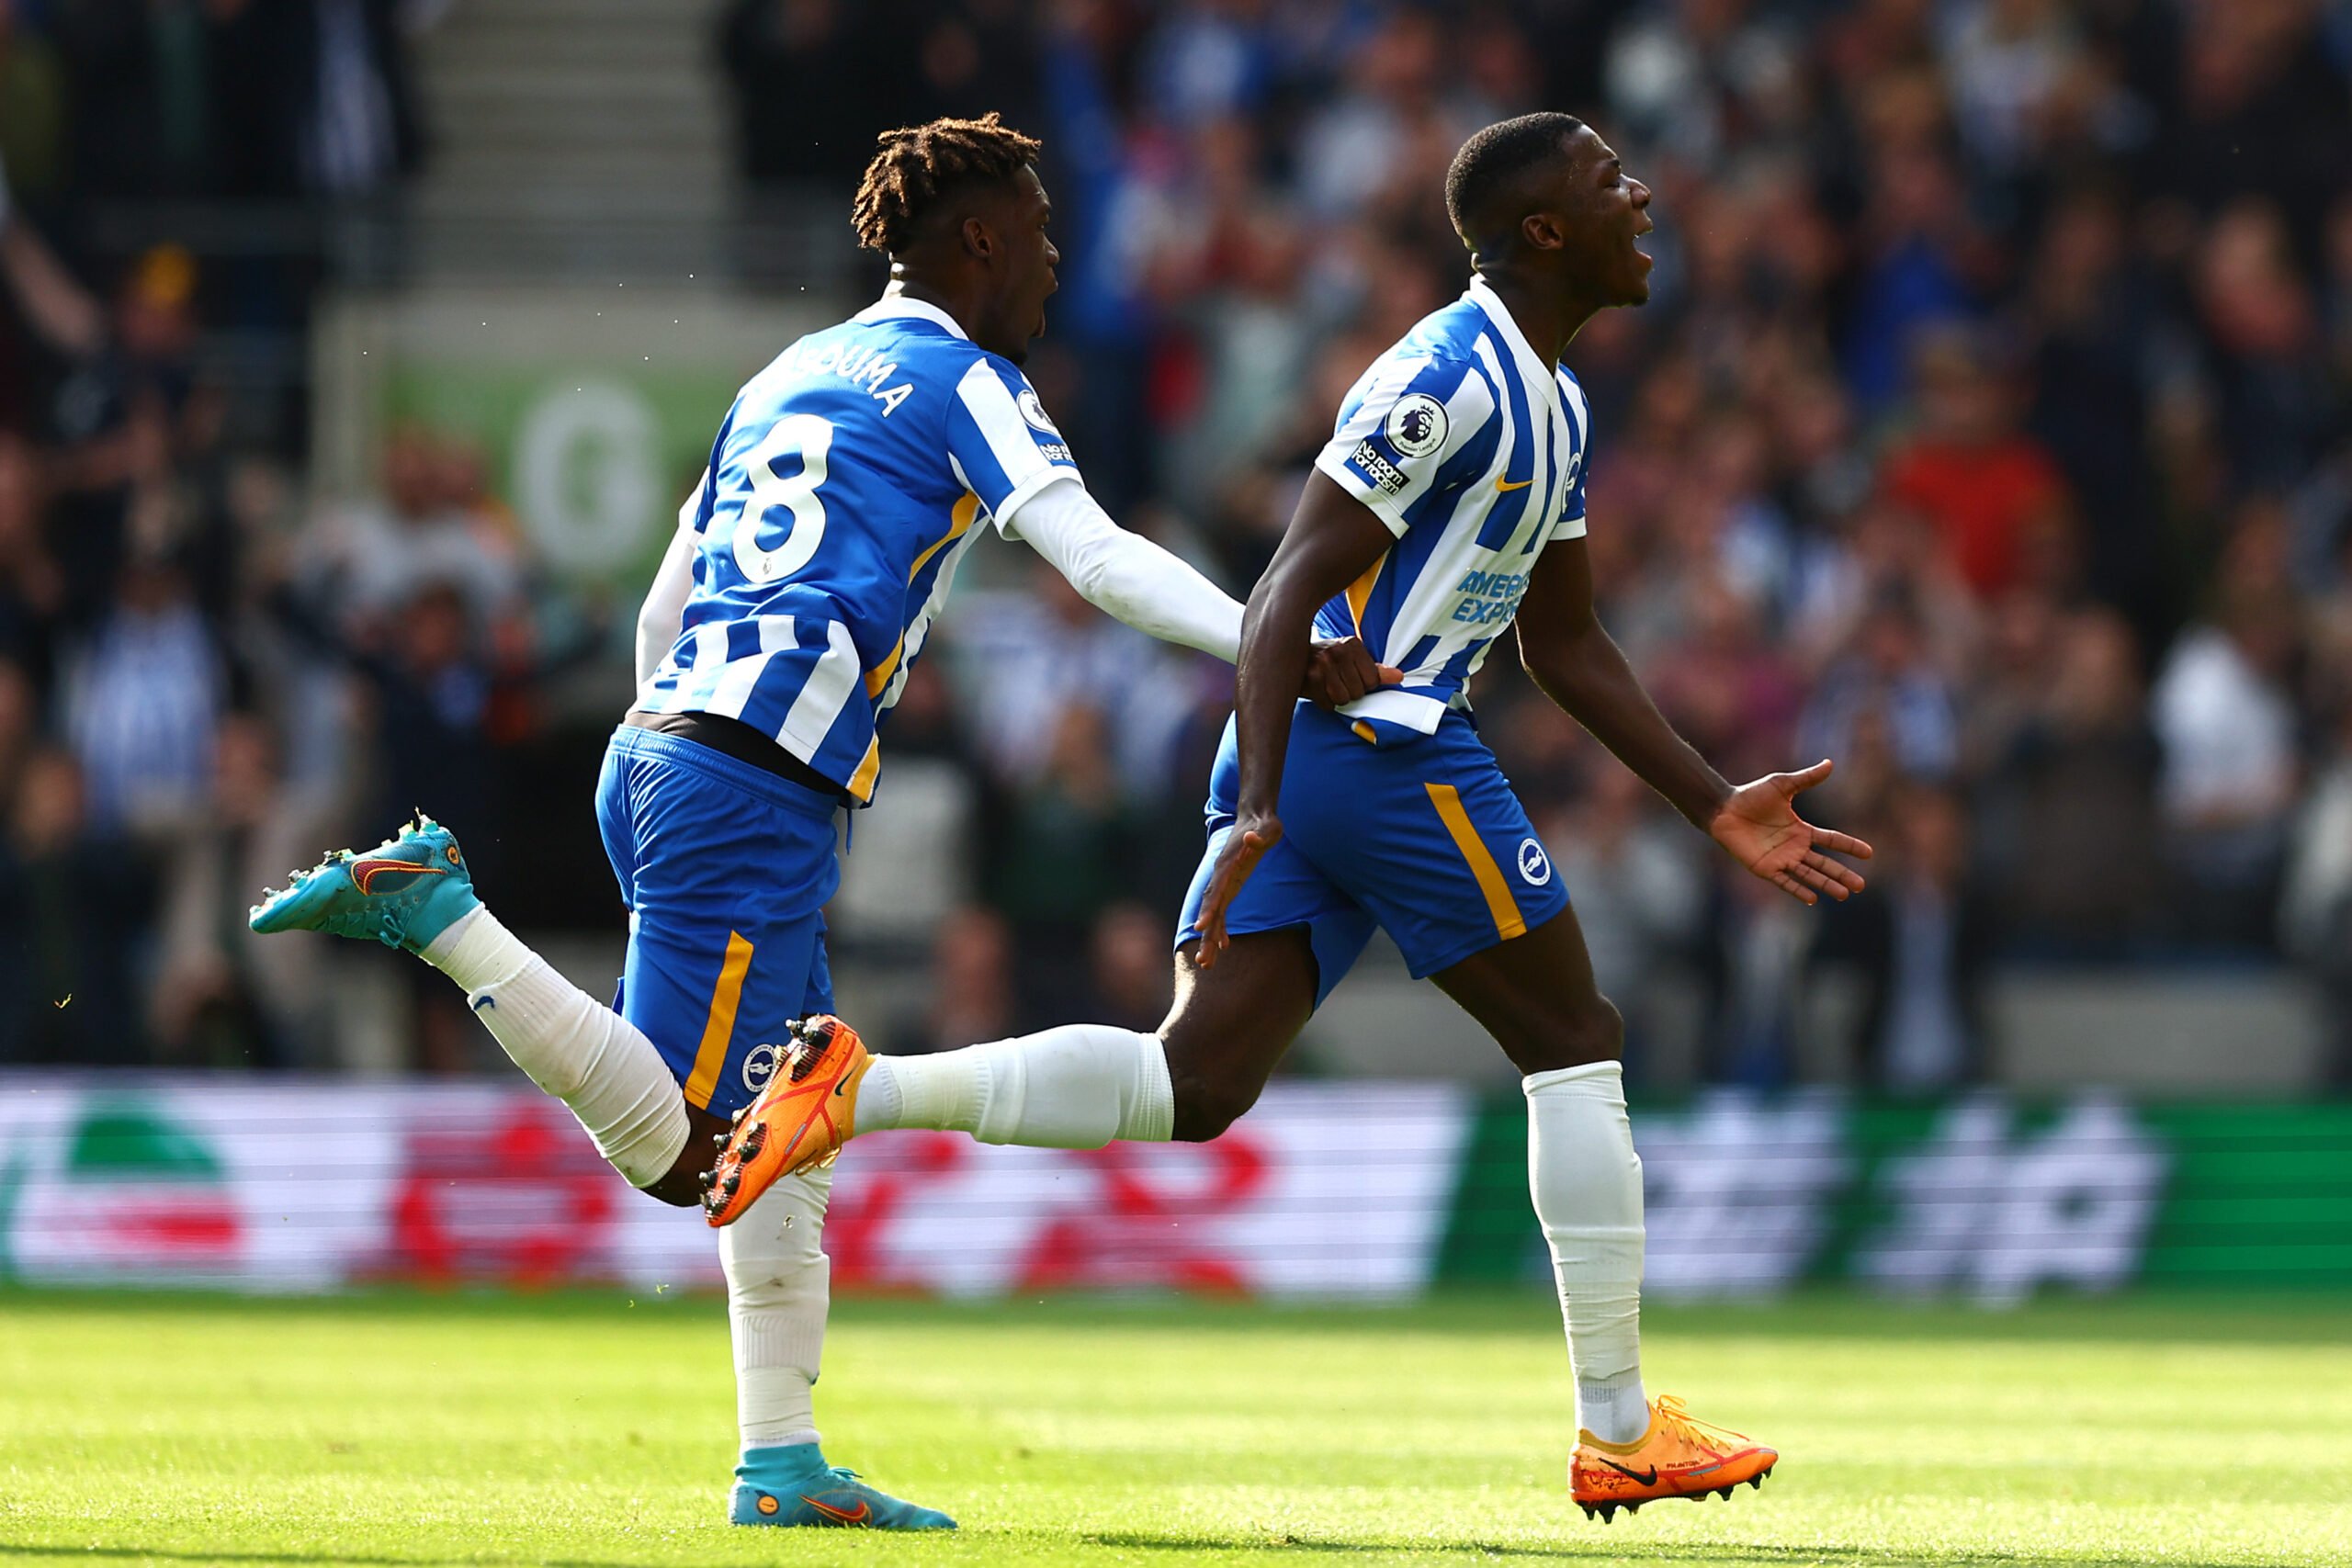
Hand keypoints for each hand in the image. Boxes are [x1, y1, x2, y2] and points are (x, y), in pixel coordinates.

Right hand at [1193, 811, 1280, 966]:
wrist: (1255, 817)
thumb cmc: (1264, 823)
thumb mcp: (1268, 827)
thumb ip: (1260, 834)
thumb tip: (1251, 837)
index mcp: (1227, 864)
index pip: (1216, 890)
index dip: (1209, 909)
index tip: (1201, 927)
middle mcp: (1221, 876)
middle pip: (1210, 908)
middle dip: (1206, 934)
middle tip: (1203, 960)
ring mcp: (1225, 882)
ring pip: (1213, 914)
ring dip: (1210, 938)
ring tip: (1206, 963)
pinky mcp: (1231, 886)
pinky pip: (1222, 911)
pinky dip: (1221, 928)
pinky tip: (1224, 945)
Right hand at [1299, 636, 1403, 709]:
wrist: (1285, 658)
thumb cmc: (1321, 660)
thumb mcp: (1349, 659)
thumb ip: (1375, 670)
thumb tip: (1399, 677)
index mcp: (1352, 643)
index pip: (1373, 680)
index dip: (1363, 685)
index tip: (1348, 676)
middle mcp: (1338, 651)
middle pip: (1359, 691)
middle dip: (1348, 692)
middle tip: (1335, 681)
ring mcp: (1323, 663)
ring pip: (1344, 699)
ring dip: (1335, 699)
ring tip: (1326, 686)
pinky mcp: (1310, 677)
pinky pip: (1328, 704)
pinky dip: (1324, 703)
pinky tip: (1317, 691)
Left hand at [1708, 759, 1872, 905]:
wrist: (1723, 808)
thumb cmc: (1750, 796)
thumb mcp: (1782, 785)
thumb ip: (1807, 778)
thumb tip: (1830, 763)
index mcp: (1801, 830)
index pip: (1831, 840)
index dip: (1849, 846)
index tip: (1869, 853)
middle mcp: (1794, 848)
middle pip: (1824, 864)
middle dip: (1842, 874)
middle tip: (1861, 886)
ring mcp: (1780, 859)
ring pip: (1809, 875)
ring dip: (1826, 885)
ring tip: (1845, 894)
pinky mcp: (1765, 868)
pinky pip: (1785, 881)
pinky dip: (1798, 890)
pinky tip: (1813, 899)